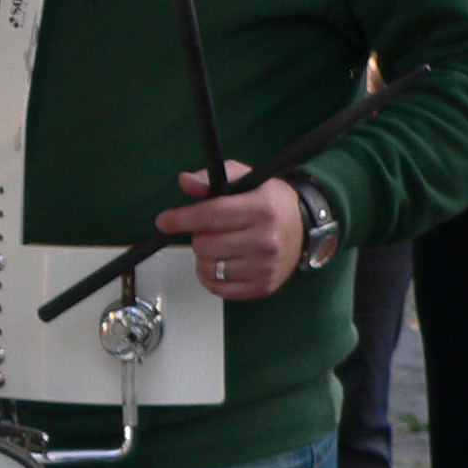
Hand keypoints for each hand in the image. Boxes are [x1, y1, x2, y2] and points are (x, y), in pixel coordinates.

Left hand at [155, 162, 303, 299]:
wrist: (303, 227)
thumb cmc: (269, 202)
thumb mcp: (244, 179)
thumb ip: (211, 179)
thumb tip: (185, 181)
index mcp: (262, 209)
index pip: (210, 216)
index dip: (180, 219)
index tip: (164, 221)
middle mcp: (266, 240)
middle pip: (204, 244)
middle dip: (199, 236)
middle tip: (213, 230)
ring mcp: (265, 267)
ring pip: (207, 268)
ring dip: (204, 257)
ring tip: (220, 245)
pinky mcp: (262, 287)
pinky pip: (217, 288)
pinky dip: (211, 277)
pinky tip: (222, 262)